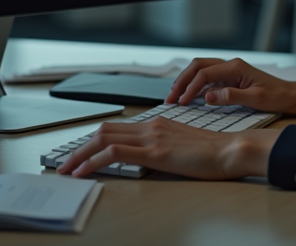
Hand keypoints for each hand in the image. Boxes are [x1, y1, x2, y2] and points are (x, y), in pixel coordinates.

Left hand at [56, 117, 277, 179]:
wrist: (230, 150)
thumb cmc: (214, 153)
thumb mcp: (183, 146)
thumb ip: (165, 147)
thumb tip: (150, 157)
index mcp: (158, 123)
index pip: (117, 127)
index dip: (94, 140)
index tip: (81, 154)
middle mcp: (152, 125)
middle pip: (104, 129)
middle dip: (80, 147)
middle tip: (65, 163)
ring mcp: (152, 137)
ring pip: (104, 138)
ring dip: (80, 155)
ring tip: (66, 170)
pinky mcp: (154, 152)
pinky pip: (114, 152)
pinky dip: (92, 161)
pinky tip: (83, 172)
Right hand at [166, 57, 295, 111]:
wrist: (291, 95)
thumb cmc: (277, 96)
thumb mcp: (255, 99)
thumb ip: (231, 96)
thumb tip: (208, 96)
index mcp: (236, 67)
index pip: (205, 73)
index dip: (191, 87)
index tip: (182, 101)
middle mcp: (231, 65)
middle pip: (198, 66)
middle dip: (182, 81)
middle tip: (170, 97)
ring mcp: (230, 71)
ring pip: (201, 70)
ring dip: (186, 82)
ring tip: (175, 96)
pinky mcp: (231, 79)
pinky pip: (208, 79)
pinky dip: (196, 86)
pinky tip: (189, 97)